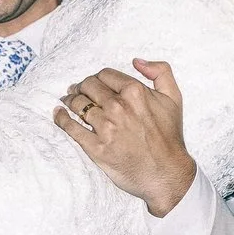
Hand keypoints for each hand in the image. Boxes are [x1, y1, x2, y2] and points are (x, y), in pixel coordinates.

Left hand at [56, 61, 199, 217]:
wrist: (167, 173)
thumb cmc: (170, 137)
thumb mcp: (174, 98)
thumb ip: (161, 71)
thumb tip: (137, 61)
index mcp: (134, 92)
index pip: (104, 75)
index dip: (97, 78)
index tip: (93, 83)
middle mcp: (118, 107)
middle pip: (88, 86)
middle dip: (81, 86)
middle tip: (77, 90)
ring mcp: (105, 128)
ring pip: (78, 104)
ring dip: (70, 100)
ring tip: (67, 101)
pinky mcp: (96, 147)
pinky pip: (71, 128)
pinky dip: (62, 119)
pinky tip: (59, 114)